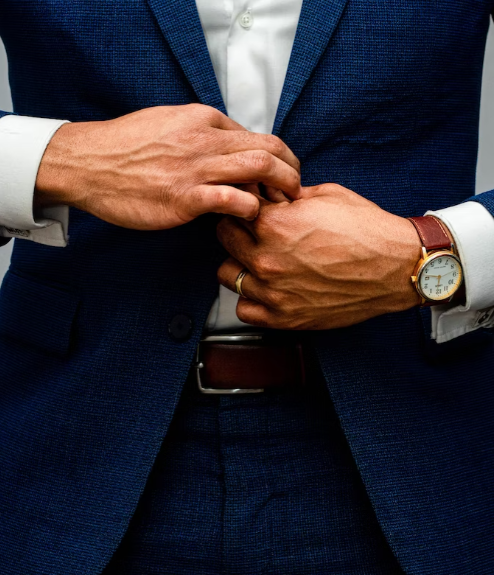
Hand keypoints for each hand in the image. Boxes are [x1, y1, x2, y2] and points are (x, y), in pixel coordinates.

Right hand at [35, 104, 300, 229]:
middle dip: (292, 169)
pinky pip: (234, 201)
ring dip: (281, 188)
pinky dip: (251, 210)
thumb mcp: (167, 121)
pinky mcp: (186, 198)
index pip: (256, 136)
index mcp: (202, 119)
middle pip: (268, 149)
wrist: (88, 163)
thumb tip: (229, 145)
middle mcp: (205, 139)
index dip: (276, 157)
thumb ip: (201, 132)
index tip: (280, 174)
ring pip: (259, 169)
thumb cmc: (125, 146)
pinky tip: (248, 218)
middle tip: (296, 188)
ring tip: (285, 205)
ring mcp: (196, 168)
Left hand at [217, 184, 421, 329]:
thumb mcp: (325, 196)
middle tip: (255, 231)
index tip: (251, 208)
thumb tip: (267, 194)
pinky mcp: (284, 318)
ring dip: (239, 264)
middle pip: (224, 239)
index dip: (242, 205)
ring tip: (261, 260)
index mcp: (273, 225)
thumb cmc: (366, 230)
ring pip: (227, 274)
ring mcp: (273, 292)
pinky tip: (267, 288)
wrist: (397, 267)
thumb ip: (286, 196)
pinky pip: (244, 310)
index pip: (232, 209)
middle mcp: (266, 259)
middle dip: (237, 230)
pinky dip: (251, 299)